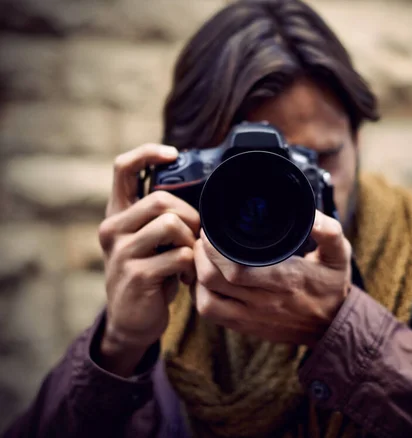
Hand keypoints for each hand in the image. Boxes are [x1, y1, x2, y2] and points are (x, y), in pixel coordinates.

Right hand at [97, 144, 199, 375]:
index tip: (173, 154)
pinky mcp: (136, 275)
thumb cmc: (150, 273)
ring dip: (191, 241)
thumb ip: (163, 217)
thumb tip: (204, 192)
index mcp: (117, 214)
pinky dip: (191, 266)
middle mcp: (112, 228)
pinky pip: (178, 256)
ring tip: (190, 258)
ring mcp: (121, 252)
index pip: (123, 168)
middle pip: (161, 199)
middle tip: (196, 238)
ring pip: (170, 224)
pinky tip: (186, 278)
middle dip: (190, 216)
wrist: (133, 321)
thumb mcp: (150, 241)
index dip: (148, 153)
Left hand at [193, 210, 351, 346]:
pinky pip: (211, 313)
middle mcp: (265, 300)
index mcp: (285, 279)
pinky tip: (206, 279)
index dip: (215, 248)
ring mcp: (252, 316)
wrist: (332, 326)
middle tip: (204, 238)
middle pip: (213, 279)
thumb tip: (313, 215)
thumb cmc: (331, 285)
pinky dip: (200, 294)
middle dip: (201, 254)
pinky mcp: (245, 326)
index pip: (236, 268)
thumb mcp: (338, 255)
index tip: (213, 231)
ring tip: (203, 257)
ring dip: (197, 275)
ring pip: (206, 298)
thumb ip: (329, 232)